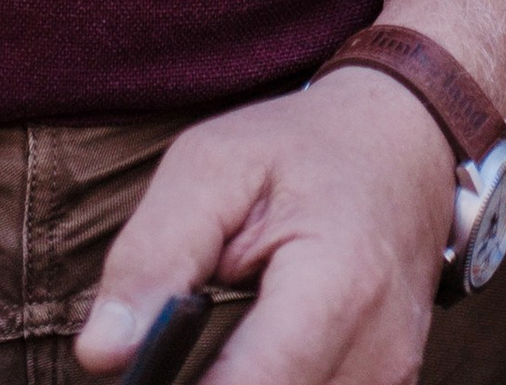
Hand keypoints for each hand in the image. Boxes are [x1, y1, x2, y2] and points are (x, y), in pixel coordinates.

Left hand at [77, 70, 453, 384]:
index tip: (139, 379)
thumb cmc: (305, 149)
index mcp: (336, 285)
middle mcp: (378, 353)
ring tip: (208, 356)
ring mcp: (391, 384)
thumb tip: (100, 354)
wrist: (405, 145)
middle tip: (163, 364)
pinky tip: (245, 369)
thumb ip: (154, 255)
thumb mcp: (214, 165)